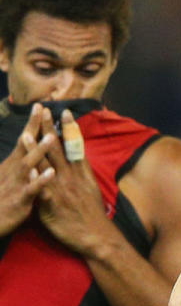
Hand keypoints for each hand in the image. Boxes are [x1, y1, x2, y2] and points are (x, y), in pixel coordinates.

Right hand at [0, 104, 55, 234]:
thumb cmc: (0, 200)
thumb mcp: (7, 178)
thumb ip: (17, 164)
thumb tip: (23, 147)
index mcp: (13, 165)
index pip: (24, 140)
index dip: (32, 124)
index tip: (41, 106)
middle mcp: (14, 170)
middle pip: (25, 145)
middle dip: (35, 128)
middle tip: (45, 110)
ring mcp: (16, 184)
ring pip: (28, 164)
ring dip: (39, 150)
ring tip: (51, 137)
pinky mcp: (20, 200)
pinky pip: (32, 189)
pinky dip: (41, 180)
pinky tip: (51, 173)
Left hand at [34, 108, 115, 255]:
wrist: (97, 236)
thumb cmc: (93, 215)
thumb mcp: (92, 189)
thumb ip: (82, 174)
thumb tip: (77, 162)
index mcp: (82, 173)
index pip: (75, 145)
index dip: (69, 128)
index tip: (64, 111)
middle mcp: (71, 177)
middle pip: (59, 149)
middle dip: (49, 129)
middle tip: (43, 111)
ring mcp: (61, 189)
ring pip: (47, 165)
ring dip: (36, 148)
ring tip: (27, 133)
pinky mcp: (52, 204)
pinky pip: (40, 188)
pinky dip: (33, 176)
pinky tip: (25, 167)